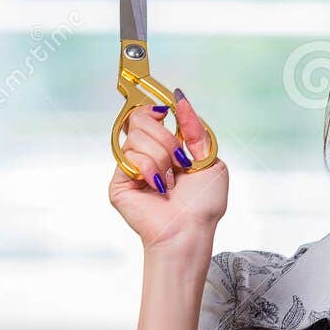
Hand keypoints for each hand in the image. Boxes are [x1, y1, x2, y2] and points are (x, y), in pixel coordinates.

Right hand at [108, 90, 227, 251]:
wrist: (189, 230)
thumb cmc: (202, 204)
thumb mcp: (210, 159)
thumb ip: (196, 129)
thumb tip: (180, 99)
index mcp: (166, 147)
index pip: (150, 114)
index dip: (155, 107)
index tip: (166, 110)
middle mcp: (146, 155)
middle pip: (140, 118)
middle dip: (166, 137)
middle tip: (179, 160)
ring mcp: (131, 167)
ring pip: (137, 136)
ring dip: (162, 157)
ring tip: (169, 181)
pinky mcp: (119, 181)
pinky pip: (131, 155)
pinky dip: (150, 169)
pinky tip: (158, 187)